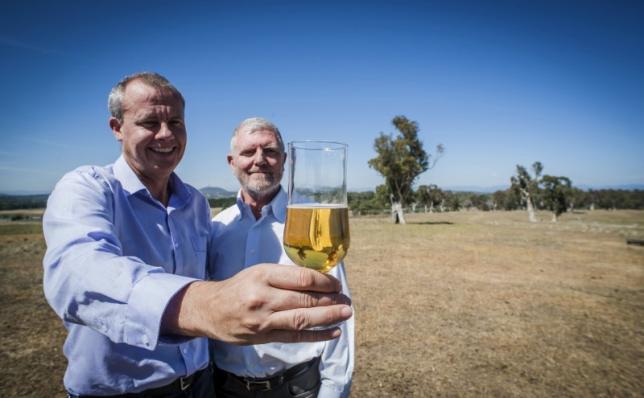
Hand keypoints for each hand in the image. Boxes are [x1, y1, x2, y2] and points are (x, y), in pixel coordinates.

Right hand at [163, 264, 352, 343]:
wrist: (210, 310)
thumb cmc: (239, 287)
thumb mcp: (258, 272)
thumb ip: (285, 276)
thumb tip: (319, 280)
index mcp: (263, 275)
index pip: (300, 278)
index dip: (323, 282)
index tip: (336, 284)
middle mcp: (263, 297)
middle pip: (304, 300)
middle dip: (330, 300)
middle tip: (347, 300)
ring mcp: (263, 320)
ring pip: (301, 319)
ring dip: (328, 317)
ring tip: (345, 313)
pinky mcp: (263, 336)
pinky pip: (294, 337)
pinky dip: (316, 335)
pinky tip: (332, 332)